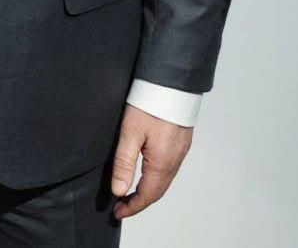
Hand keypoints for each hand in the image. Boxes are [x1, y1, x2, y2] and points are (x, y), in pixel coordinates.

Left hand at [111, 104, 193, 218]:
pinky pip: (168, 170)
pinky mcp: (179, 143)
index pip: (147, 195)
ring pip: (163, 181)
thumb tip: (118, 190)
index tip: (117, 213)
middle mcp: (174, 161)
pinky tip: (145, 175)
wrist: (171, 84)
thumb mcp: (130, 133)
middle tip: (121, 207)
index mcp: (162, 163)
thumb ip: (124, 163)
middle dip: (139, 202)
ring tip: (129, 195)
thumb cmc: (150, 104)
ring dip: (147, 191)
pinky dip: (155, 179)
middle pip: (157, 191)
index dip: (132, 207)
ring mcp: (179, 152)